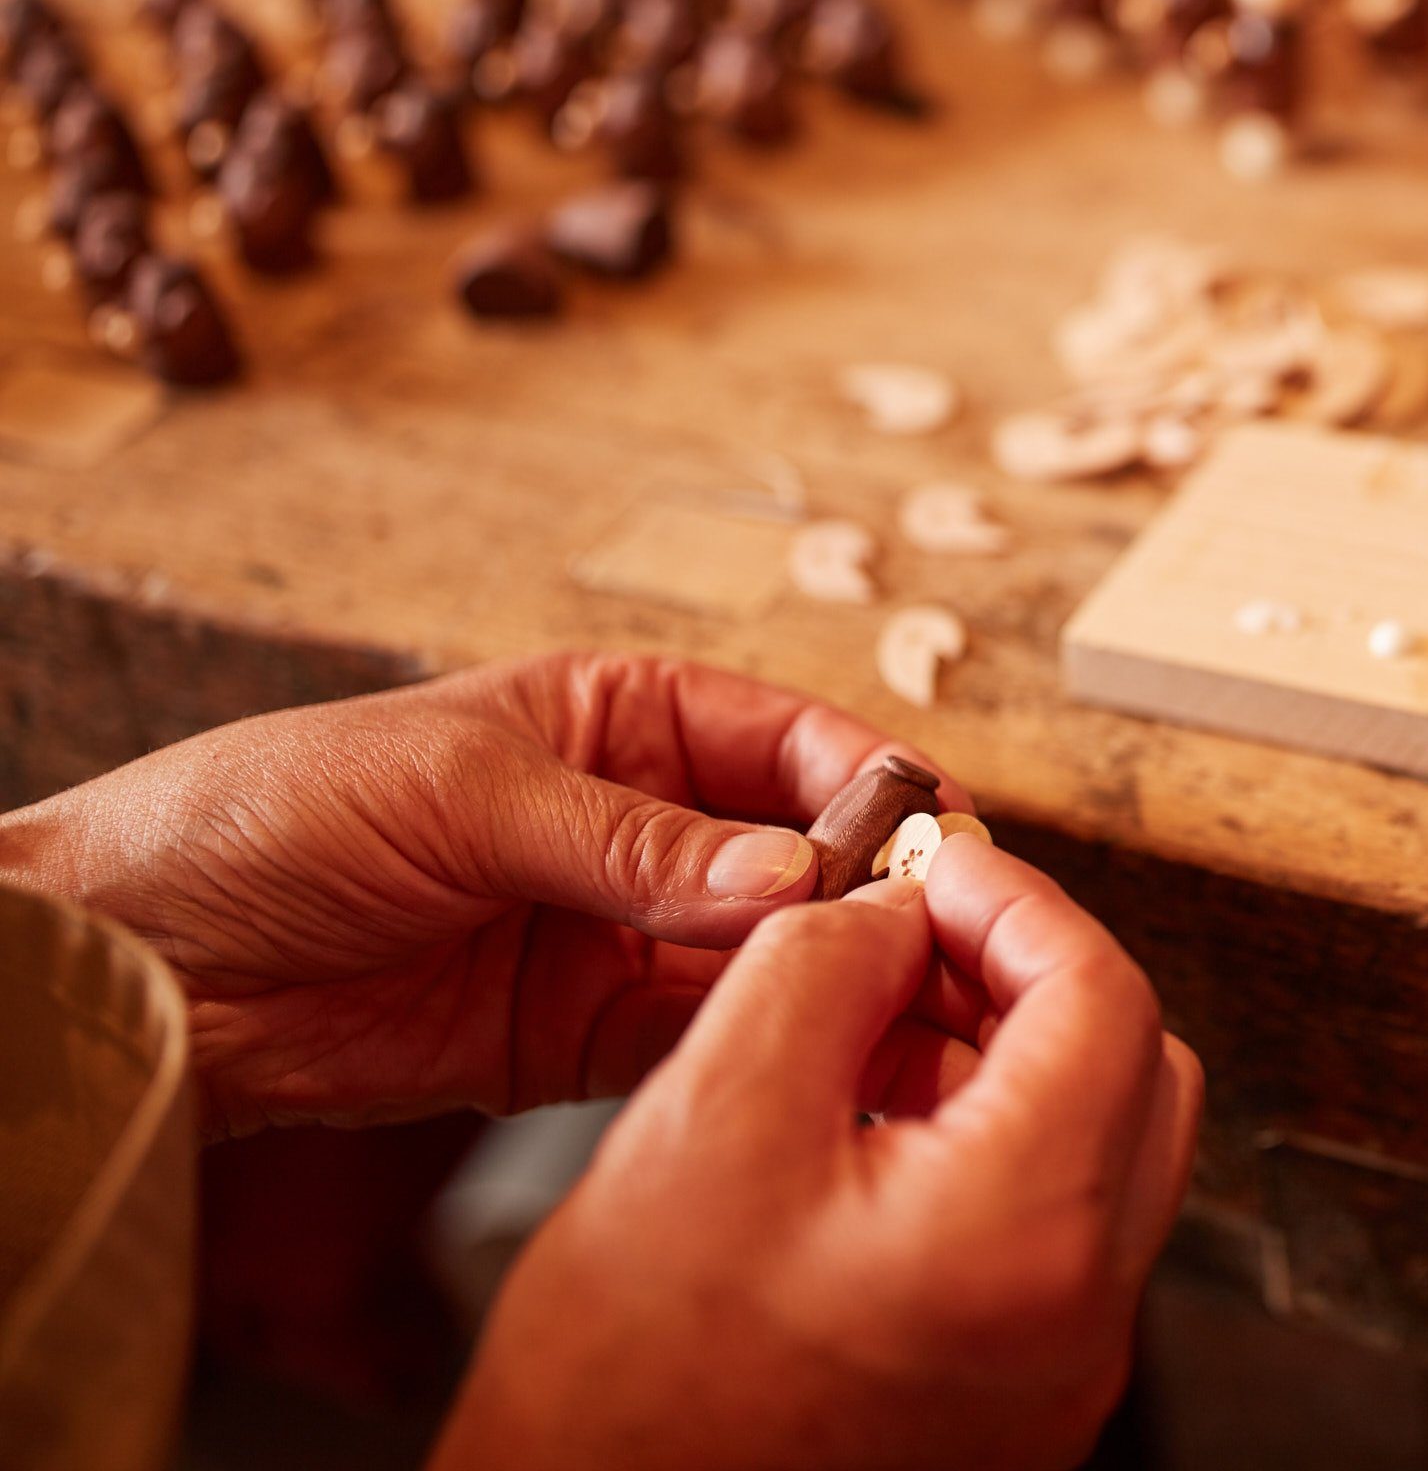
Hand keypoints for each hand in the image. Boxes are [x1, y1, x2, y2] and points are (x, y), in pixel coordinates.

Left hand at [0, 650, 969, 1137]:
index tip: (936, 839)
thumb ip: (632, 841)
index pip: (784, 737)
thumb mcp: (460, 796)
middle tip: (935, 944)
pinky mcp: (578, 1040)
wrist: (139, 965)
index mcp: (618, 716)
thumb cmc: (266, 819)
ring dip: (829, 982)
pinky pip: (697, 1041)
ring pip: (765, 953)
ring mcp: (614, 932)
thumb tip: (788, 870)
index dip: (867, 783)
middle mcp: (639, 821)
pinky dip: (757, 1054)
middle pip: (798, 850)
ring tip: (895, 1016)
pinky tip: (804, 1063)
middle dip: (868, 892)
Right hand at [433, 846, 1201, 1470]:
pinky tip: (873, 1125)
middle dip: (1027, 975)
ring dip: (1007, 1060)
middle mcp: (1080, 1316)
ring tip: (870, 1026)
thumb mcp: (709, 1122)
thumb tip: (894, 905)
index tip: (931, 867)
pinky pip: (1052, 1234)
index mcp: (1028, 1236)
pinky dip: (989, 1150)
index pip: (1102, 995)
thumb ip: (821, 968)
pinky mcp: (1019, 1403)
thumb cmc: (620, 1396)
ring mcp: (1060, 1370)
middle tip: (912, 934)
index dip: (1014, 901)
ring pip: (1097, 1148)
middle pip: (1132, 1067)